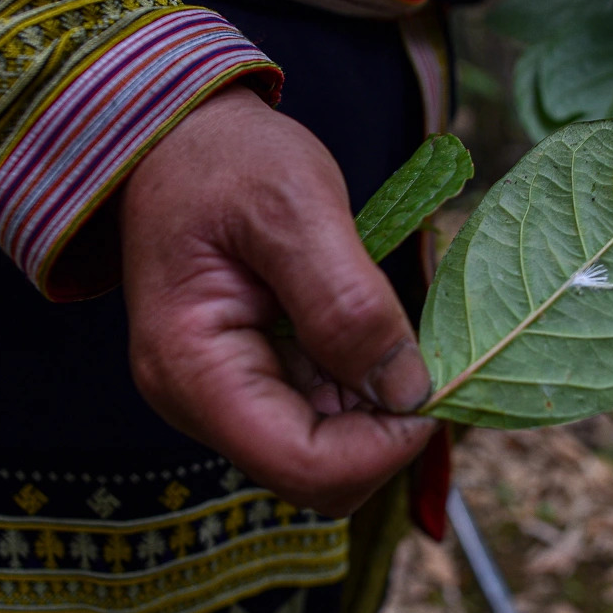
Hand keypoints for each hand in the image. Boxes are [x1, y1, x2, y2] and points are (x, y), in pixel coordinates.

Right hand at [119, 85, 437, 516]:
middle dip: (385, 427)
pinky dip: (363, 382)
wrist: (177, 136)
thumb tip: (408, 389)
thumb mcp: (294, 208)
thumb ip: (347, 302)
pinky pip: (323, 414)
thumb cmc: (225, 159)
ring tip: (392, 324)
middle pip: (320, 475)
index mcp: (193, 372)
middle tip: (428, 349)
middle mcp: (200, 403)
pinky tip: (371, 328)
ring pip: (330, 451)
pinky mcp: (251, 380)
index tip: (435, 380)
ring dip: (378, 404)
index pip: (306, 468)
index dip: (384, 444)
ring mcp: (225, 397)